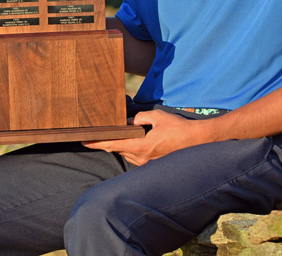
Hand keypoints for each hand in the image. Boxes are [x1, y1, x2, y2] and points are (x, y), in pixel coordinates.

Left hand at [83, 110, 210, 165]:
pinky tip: (141, 139)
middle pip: (120, 149)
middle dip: (113, 140)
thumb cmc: (178, 128)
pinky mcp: (153, 164)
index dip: (97, 143)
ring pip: (128, 153)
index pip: (113, 144)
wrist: (197, 141)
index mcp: (141, 146)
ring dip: (126, 144)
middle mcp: (142, 158)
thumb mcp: (157, 116)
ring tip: (126, 133)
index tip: (84, 141)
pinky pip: (138, 156)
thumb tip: (129, 122)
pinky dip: (135, 147)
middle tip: (104, 131)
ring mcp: (147, 163)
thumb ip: (139, 118)